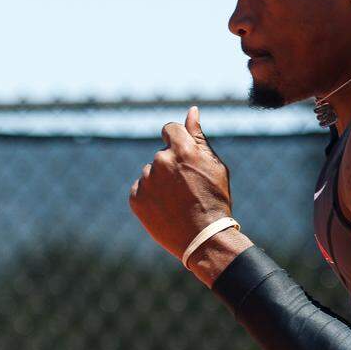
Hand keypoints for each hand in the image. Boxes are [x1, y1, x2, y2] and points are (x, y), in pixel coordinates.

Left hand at [129, 106, 232, 260]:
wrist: (204, 238)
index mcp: (182, 149)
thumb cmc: (214, 199)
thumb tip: (191, 111)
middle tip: (188, 187)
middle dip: (172, 165)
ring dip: (161, 181)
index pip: (169, 129)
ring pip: (151, 173)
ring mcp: (146, 180)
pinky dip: (151, 196)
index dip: (177, 141)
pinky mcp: (136, 198)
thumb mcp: (214, 165)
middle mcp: (160, 161)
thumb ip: (198, 136)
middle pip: (161, 154)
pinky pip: (141, 189)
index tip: (184, 156)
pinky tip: (167, 208)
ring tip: (178, 201)